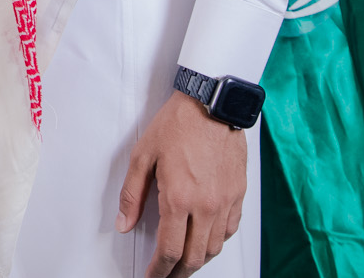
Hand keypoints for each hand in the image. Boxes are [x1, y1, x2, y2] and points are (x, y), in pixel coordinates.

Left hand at [116, 90, 246, 276]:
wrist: (212, 104)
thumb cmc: (178, 124)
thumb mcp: (142, 156)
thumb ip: (132, 194)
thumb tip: (124, 222)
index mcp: (179, 198)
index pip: (170, 251)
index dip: (159, 271)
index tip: (153, 276)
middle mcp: (206, 206)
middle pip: (194, 257)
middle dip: (178, 272)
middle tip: (167, 275)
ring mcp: (226, 202)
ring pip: (214, 247)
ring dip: (198, 260)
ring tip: (183, 261)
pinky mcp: (239, 194)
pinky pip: (230, 230)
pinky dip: (217, 241)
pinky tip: (206, 240)